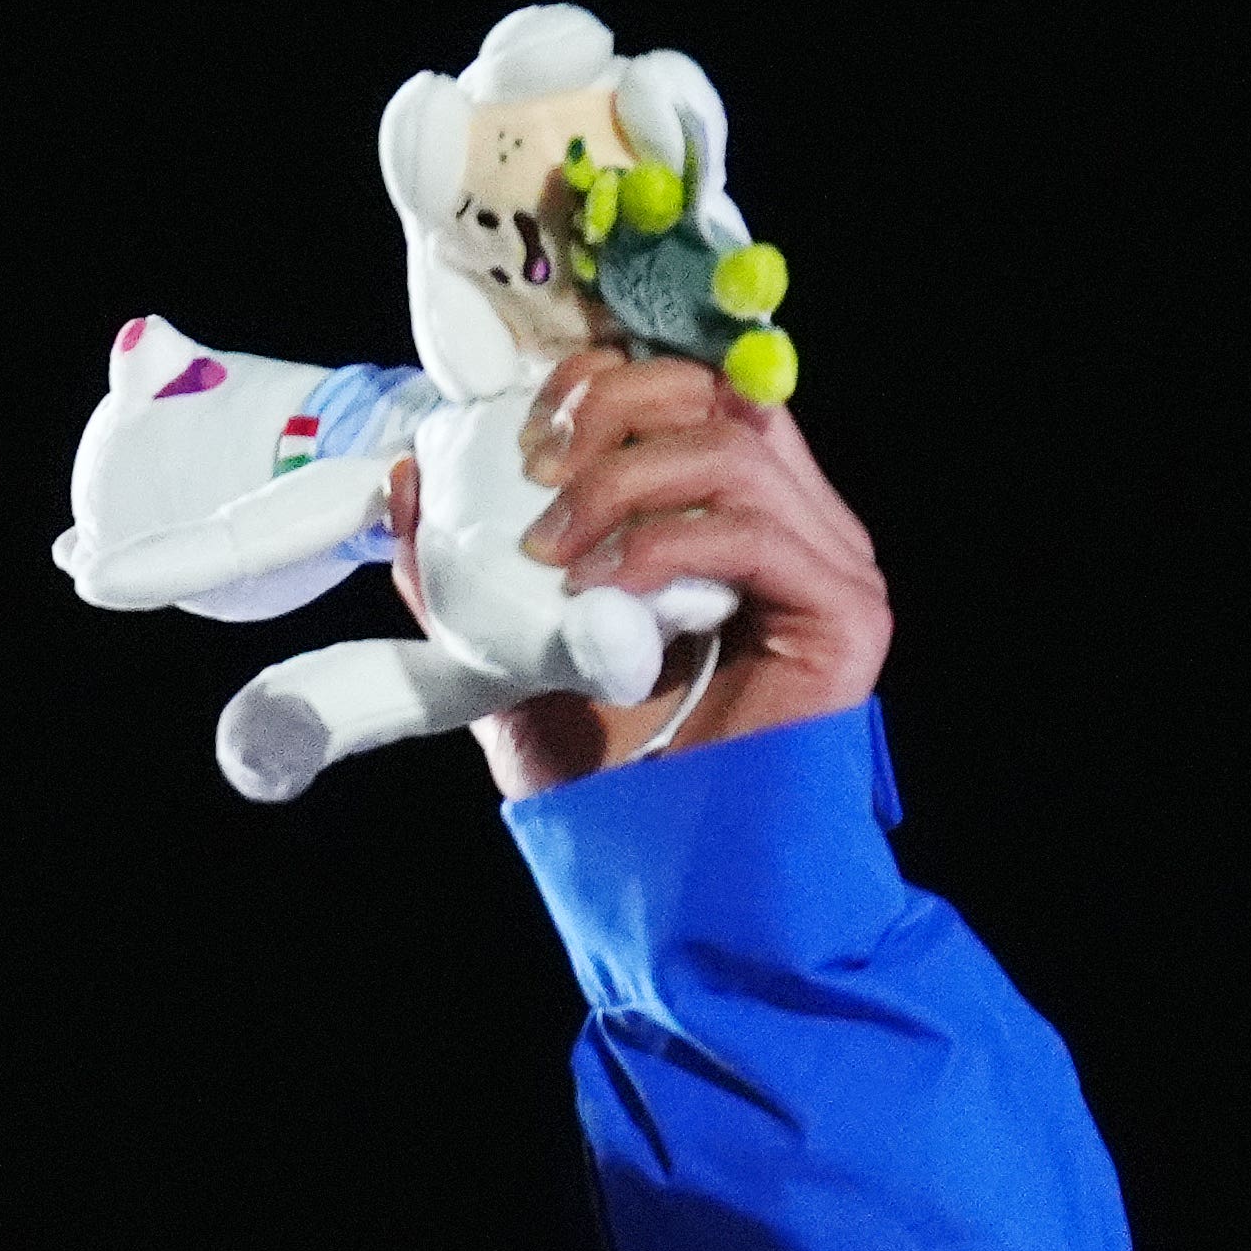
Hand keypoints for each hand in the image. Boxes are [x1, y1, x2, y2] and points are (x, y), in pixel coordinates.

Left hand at [389, 346, 888, 798]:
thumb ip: (466, 575)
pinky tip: (603, 590)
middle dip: (614, 409)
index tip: (528, 426)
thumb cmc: (605, 775)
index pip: (686, 390)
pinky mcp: (845, 612)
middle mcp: (793, 522)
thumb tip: (406, 482)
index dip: (608, 377)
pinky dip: (664, 546)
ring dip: (625, 481)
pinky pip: (755, 534)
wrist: (667, 874)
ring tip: (555, 551)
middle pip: (717, 394)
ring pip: (734, 449)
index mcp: (729, 514)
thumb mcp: (510, 656)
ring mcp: (828, 562)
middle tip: (536, 473)